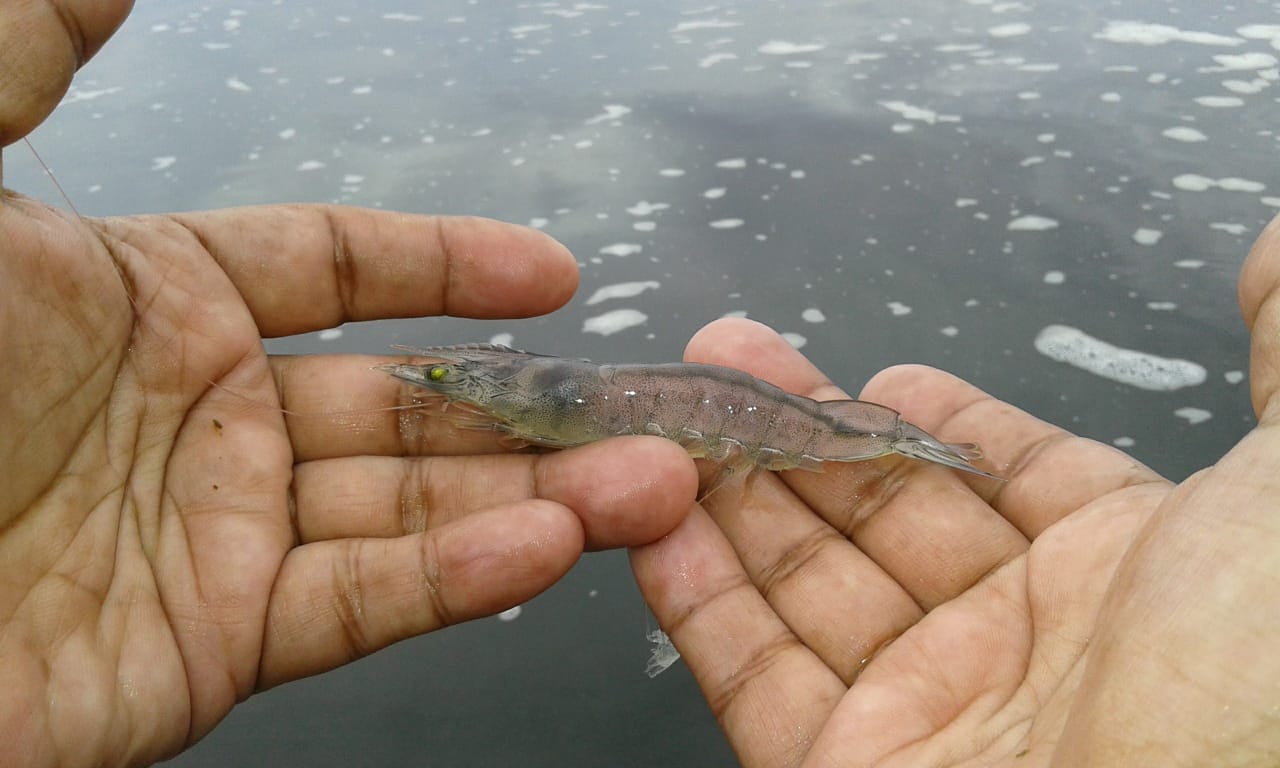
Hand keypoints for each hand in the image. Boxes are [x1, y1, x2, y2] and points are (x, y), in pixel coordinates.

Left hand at [0, 6, 695, 766]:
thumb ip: (29, 53)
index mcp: (157, 305)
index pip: (343, 272)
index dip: (451, 266)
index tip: (553, 273)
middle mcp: (203, 420)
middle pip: (408, 402)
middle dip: (535, 405)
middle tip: (649, 409)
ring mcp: (214, 535)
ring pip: (411, 508)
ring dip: (540, 495)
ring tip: (648, 486)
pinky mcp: (210, 646)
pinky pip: (362, 604)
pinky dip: (464, 579)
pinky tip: (550, 543)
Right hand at [633, 215, 1279, 766]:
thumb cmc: (1267, 682)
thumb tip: (1267, 252)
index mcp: (1124, 573)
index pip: (1002, 475)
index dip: (931, 419)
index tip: (870, 373)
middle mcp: (1021, 642)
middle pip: (879, 514)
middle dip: (798, 431)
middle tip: (721, 360)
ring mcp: (932, 712)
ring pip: (806, 586)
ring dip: (730, 500)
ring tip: (665, 421)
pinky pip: (758, 676)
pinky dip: (699, 602)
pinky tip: (657, 527)